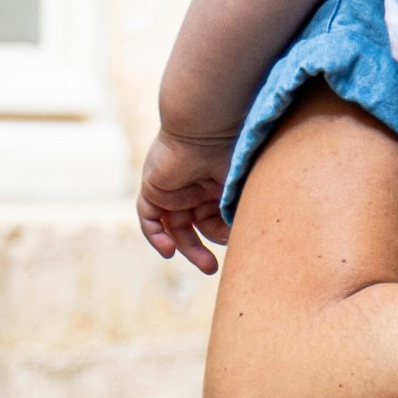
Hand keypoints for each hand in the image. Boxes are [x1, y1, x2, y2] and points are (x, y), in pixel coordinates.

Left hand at [139, 127, 234, 273]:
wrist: (208, 128)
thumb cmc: (232, 151)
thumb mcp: (241, 188)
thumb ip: (240, 212)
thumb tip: (248, 240)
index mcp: (213, 187)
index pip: (215, 221)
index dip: (224, 236)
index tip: (237, 244)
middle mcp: (192, 190)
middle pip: (193, 229)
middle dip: (202, 250)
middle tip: (214, 269)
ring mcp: (172, 190)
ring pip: (173, 228)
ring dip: (186, 249)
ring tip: (207, 266)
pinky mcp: (153, 189)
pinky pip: (149, 219)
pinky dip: (155, 237)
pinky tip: (168, 251)